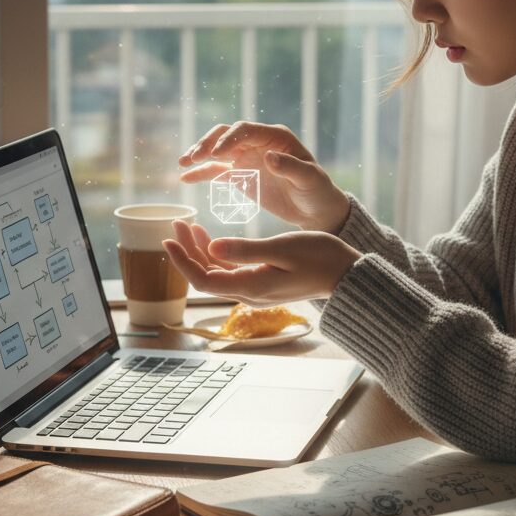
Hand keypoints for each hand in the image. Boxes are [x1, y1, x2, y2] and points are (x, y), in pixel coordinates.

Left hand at [162, 219, 360, 305]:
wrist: (347, 274)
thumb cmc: (320, 257)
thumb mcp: (282, 248)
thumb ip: (246, 250)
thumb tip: (212, 249)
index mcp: (252, 286)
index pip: (204, 279)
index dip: (183, 261)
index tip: (168, 239)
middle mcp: (250, 292)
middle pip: (207, 276)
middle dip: (187, 251)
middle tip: (176, 223)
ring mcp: (257, 289)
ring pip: (217, 273)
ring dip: (200, 251)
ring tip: (189, 225)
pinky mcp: (264, 282)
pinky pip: (231, 271)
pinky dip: (218, 254)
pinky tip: (212, 238)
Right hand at [178, 122, 350, 233]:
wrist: (315, 210)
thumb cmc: (317, 191)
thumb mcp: (310, 179)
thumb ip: (291, 167)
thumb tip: (269, 156)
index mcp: (276, 137)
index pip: (245, 130)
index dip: (229, 139)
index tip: (216, 154)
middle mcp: (258, 143)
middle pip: (226, 134)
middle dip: (208, 143)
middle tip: (194, 158)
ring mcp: (247, 157)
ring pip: (217, 149)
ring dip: (199, 153)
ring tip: (184, 164)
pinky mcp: (239, 174)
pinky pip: (216, 170)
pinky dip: (200, 172)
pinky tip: (185, 177)